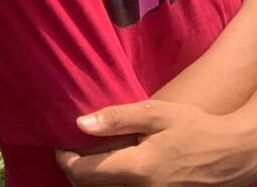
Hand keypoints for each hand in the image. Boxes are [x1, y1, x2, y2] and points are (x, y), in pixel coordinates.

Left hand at [55, 100, 256, 185]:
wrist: (232, 154)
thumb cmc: (193, 128)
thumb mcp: (155, 113)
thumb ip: (117, 118)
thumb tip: (80, 123)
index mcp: (137, 170)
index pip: (83, 174)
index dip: (64, 158)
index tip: (61, 142)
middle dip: (76, 169)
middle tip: (73, 146)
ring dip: (92, 178)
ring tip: (90, 155)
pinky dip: (110, 183)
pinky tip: (112, 166)